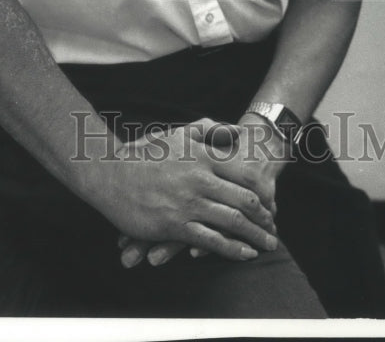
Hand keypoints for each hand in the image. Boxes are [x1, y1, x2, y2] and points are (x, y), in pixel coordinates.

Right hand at [98, 117, 278, 264]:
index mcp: (202, 157)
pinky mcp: (174, 225)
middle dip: (265, 217)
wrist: (110, 174)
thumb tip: (236, 130)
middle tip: (274, 228)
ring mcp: (188, 203)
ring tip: (268, 245)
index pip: (244, 175)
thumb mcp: (177, 133)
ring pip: (233, 222)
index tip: (270, 203)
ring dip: (256, 236)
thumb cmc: (144, 153)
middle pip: (245, 200)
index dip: (262, 192)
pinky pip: (211, 240)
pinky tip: (245, 254)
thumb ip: (208, 129)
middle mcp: (200, 179)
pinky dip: (232, 248)